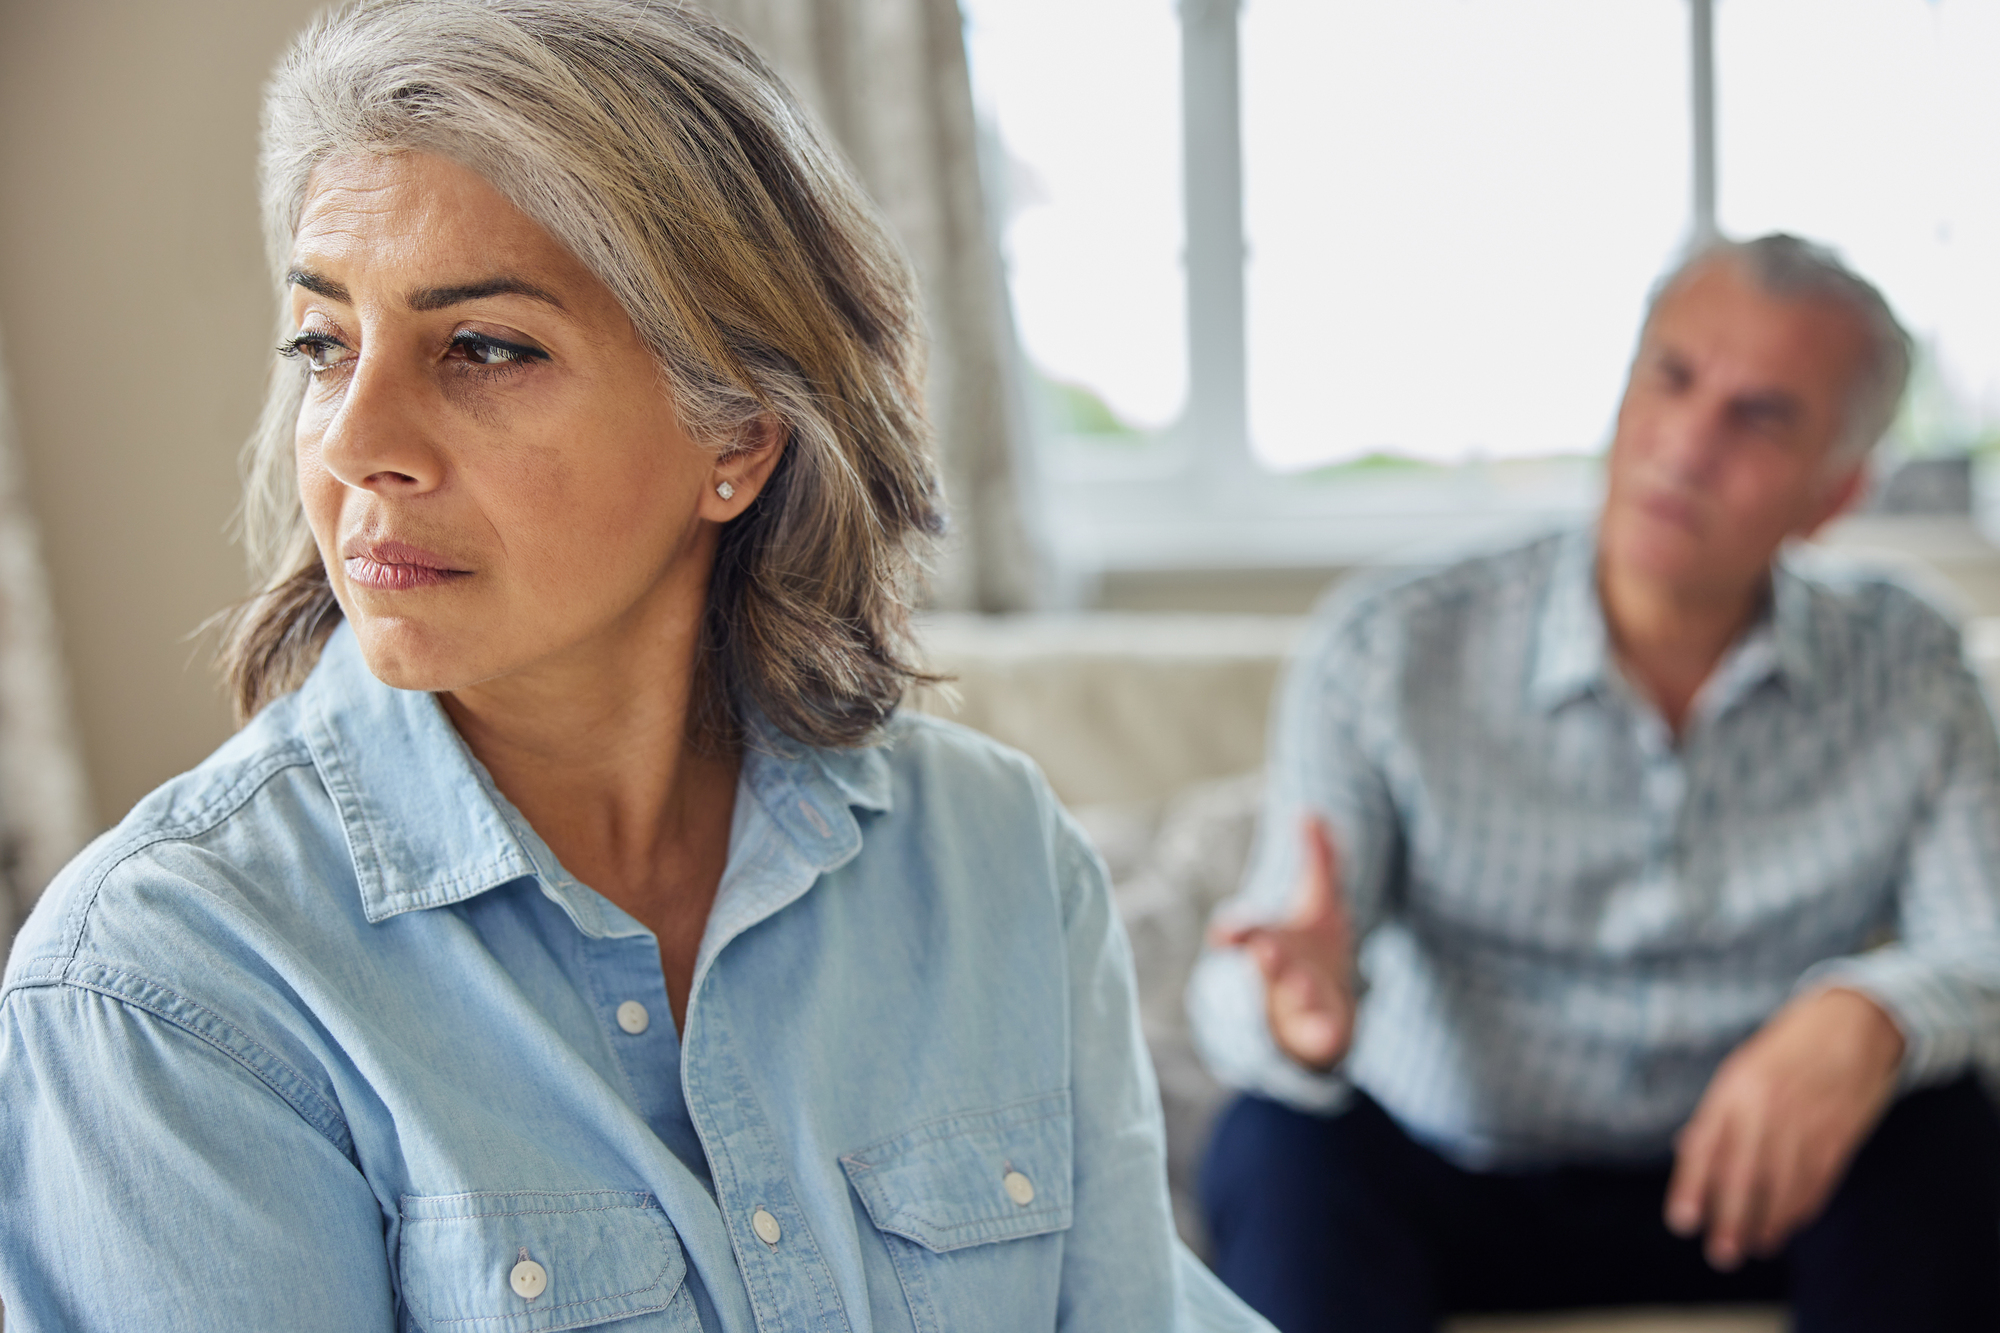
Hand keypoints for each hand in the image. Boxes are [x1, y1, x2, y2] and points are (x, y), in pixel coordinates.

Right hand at [1209, 817, 1355, 1071]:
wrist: (1323, 1014)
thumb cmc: (1315, 951)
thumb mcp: (1321, 902)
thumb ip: (1320, 859)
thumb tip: (1311, 812)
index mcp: (1274, 942)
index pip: (1249, 932)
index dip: (1238, 931)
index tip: (1224, 934)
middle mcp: (1281, 974)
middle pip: (1270, 963)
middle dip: (1267, 955)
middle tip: (1263, 946)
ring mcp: (1298, 1006)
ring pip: (1294, 998)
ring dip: (1296, 990)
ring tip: (1302, 982)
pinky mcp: (1320, 1034)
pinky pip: (1321, 1037)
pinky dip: (1323, 1037)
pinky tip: (1330, 1036)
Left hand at [1664, 986, 1905, 1269]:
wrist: (1852, 1024)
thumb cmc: (1786, 1050)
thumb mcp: (1741, 1070)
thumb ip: (1717, 1113)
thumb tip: (1686, 1151)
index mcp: (1735, 1087)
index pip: (1706, 1144)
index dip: (1691, 1185)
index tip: (1681, 1222)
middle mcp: (1767, 1106)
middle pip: (1742, 1172)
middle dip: (1729, 1217)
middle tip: (1719, 1254)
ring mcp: (1806, 1121)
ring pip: (1782, 1185)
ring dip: (1767, 1222)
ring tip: (1753, 1247)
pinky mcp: (1839, 1134)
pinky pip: (1817, 1180)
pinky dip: (1801, 1207)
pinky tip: (1786, 1226)